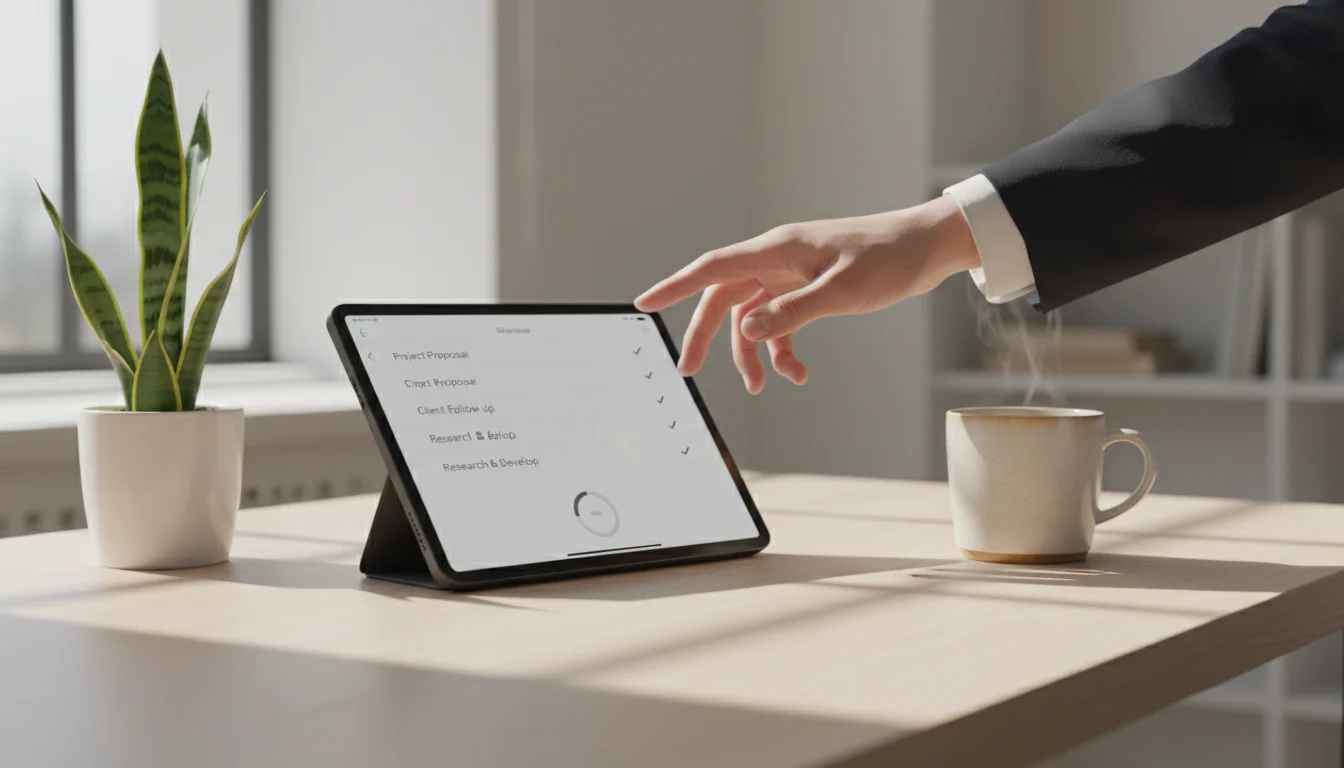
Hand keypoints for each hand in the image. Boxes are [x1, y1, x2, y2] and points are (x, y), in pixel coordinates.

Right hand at [634, 195, 980, 392]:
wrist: (928, 247)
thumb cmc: (889, 259)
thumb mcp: (841, 292)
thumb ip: (791, 314)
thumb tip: (747, 331)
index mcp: (777, 251)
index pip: (712, 269)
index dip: (675, 286)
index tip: (644, 303)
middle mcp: (777, 261)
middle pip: (724, 299)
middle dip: (705, 336)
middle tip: (687, 371)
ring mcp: (792, 276)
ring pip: (752, 317)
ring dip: (751, 353)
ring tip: (758, 386)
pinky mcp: (810, 290)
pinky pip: (782, 323)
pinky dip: (783, 350)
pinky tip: (797, 373)